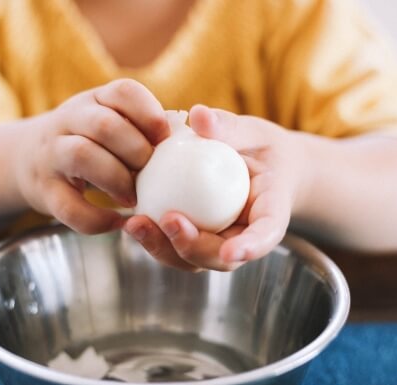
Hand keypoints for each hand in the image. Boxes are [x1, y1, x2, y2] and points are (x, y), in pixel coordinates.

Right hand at [14, 79, 169, 233]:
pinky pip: (69, 206)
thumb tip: (187, 138)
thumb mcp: (107, 121)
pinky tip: (115, 221)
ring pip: (82, 155)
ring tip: (133, 198)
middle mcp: (69, 121)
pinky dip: (97, 219)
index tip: (165, 139)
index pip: (124, 93)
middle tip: (151, 173)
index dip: (150, 115)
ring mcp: (51, 154)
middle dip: (136, 151)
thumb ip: (140, 128)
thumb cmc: (88, 142)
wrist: (26, 159)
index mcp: (94, 101)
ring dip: (115, 179)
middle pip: (104, 125)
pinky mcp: (43, 190)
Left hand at [124, 105, 308, 271]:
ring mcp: (217, 244)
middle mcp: (243, 237)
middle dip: (192, 247)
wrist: (259, 167)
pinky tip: (126, 220)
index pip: (265, 235)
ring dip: (162, 247)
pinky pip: (172, 245)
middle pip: (220, 257)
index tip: (232, 252)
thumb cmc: (259, 147)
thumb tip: (199, 114)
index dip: (250, 247)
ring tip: (136, 224)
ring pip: (192, 259)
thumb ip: (228, 128)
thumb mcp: (251, 133)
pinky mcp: (194, 241)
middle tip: (168, 221)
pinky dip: (151, 237)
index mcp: (270, 213)